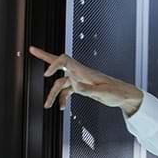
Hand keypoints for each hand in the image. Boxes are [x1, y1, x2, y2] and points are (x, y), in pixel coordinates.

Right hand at [28, 46, 143, 115]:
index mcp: (84, 71)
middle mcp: (80, 73)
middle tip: (32, 49)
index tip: (47, 74)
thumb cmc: (117, 92)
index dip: (54, 64)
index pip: (65, 60)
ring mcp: (80, 80)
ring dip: (52, 94)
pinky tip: (61, 108)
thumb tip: (75, 87)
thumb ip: (88, 90)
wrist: (125, 96)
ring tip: (46, 105)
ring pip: (60, 83)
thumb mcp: (103, 92)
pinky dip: (63, 98)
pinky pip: (67, 91)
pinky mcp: (82, 87)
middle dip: (45, 57)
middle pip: (60, 63)